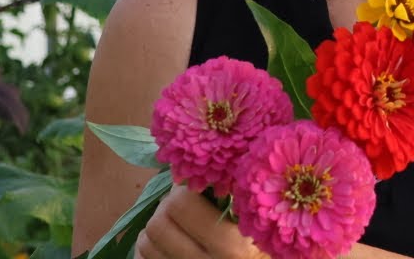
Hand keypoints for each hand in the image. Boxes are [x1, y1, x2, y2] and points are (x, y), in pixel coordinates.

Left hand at [136, 184, 262, 258]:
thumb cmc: (267, 246)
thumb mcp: (261, 224)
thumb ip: (240, 198)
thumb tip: (199, 165)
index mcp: (232, 246)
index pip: (182, 204)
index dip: (184, 188)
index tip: (195, 186)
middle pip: (158, 224)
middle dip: (166, 207)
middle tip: (182, 204)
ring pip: (146, 243)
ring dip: (156, 227)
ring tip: (176, 223)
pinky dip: (149, 248)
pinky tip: (166, 244)